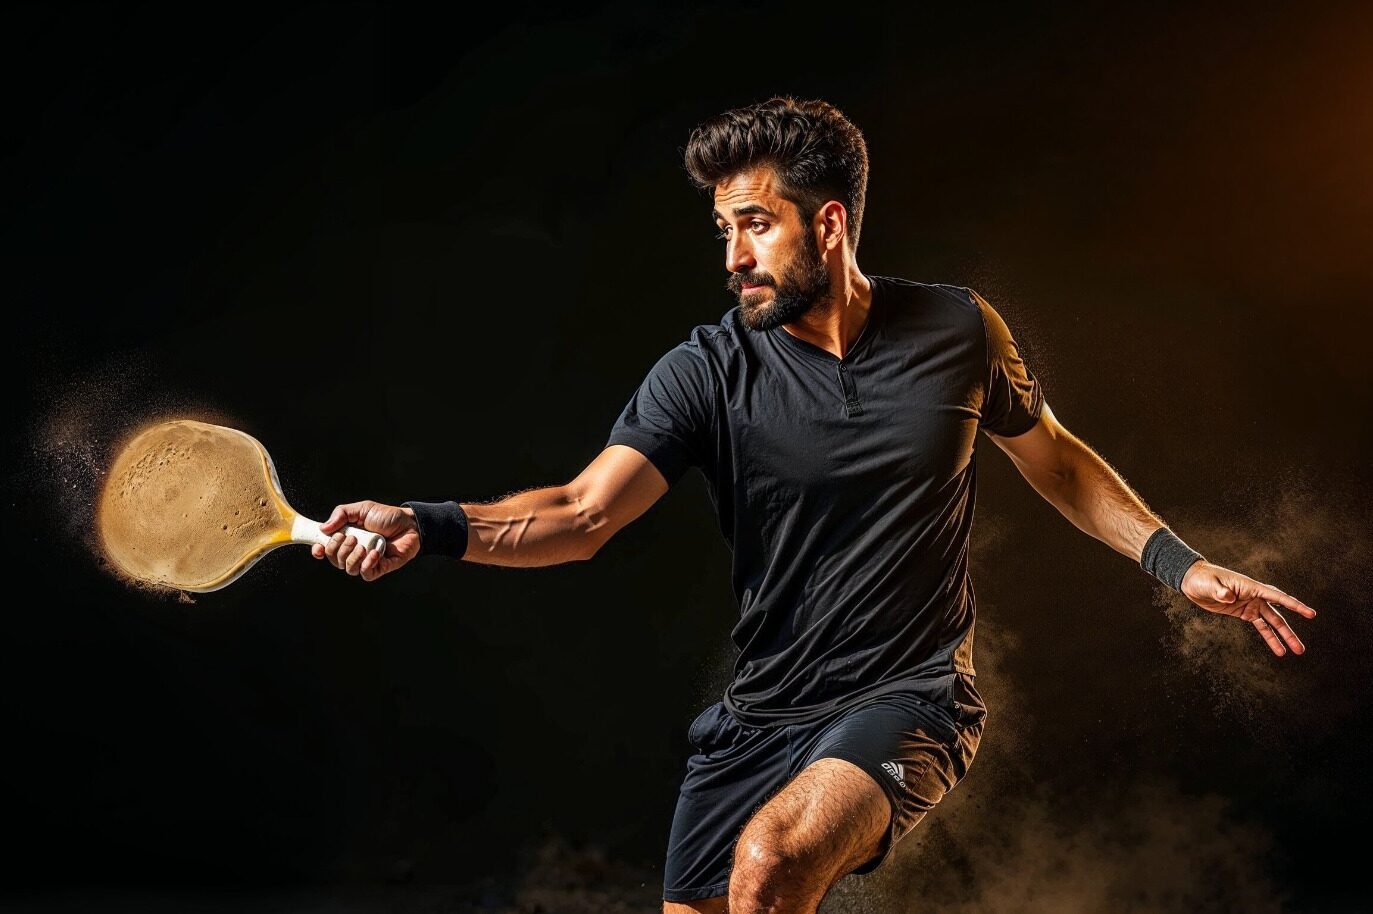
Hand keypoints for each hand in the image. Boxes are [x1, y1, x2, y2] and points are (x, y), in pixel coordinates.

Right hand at [312, 500, 420, 582]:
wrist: (410, 524)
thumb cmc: (387, 516)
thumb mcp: (362, 509)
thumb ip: (341, 514)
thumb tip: (323, 528)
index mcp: (346, 537)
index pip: (326, 549)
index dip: (318, 551)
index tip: (318, 548)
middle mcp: (354, 551)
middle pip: (335, 559)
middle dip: (338, 549)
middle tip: (351, 537)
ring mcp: (366, 560)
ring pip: (348, 568)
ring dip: (352, 557)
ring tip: (362, 545)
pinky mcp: (379, 568)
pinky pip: (365, 573)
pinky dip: (367, 564)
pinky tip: (375, 553)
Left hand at [1180, 561, 1316, 655]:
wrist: (1193, 581)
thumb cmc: (1203, 579)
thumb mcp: (1210, 584)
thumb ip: (1220, 591)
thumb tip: (1229, 596)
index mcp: (1252, 587)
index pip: (1277, 597)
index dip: (1294, 605)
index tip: (1311, 614)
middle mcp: (1256, 596)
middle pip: (1278, 615)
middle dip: (1289, 631)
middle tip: (1301, 648)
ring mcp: (1251, 605)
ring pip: (1272, 623)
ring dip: (1283, 637)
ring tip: (1296, 651)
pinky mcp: (1244, 612)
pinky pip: (1261, 626)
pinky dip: (1270, 637)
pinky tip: (1278, 650)